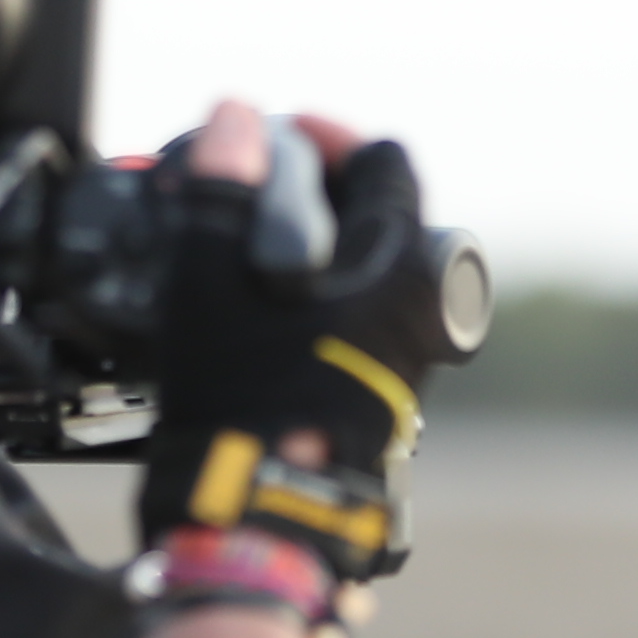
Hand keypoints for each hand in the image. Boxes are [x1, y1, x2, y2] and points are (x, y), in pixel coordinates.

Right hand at [131, 99, 468, 582]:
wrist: (253, 518)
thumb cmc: (240, 400)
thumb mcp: (211, 274)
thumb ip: (225, 184)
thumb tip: (237, 118)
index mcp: (403, 265)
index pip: (384, 161)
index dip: (323, 137)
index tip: (272, 139)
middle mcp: (426, 311)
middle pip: (382, 215)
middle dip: (320, 195)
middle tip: (255, 197)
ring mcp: (410, 360)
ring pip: (373, 273)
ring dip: (320, 250)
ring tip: (248, 254)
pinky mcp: (385, 400)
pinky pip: (362, 323)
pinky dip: (321, 301)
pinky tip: (263, 314)